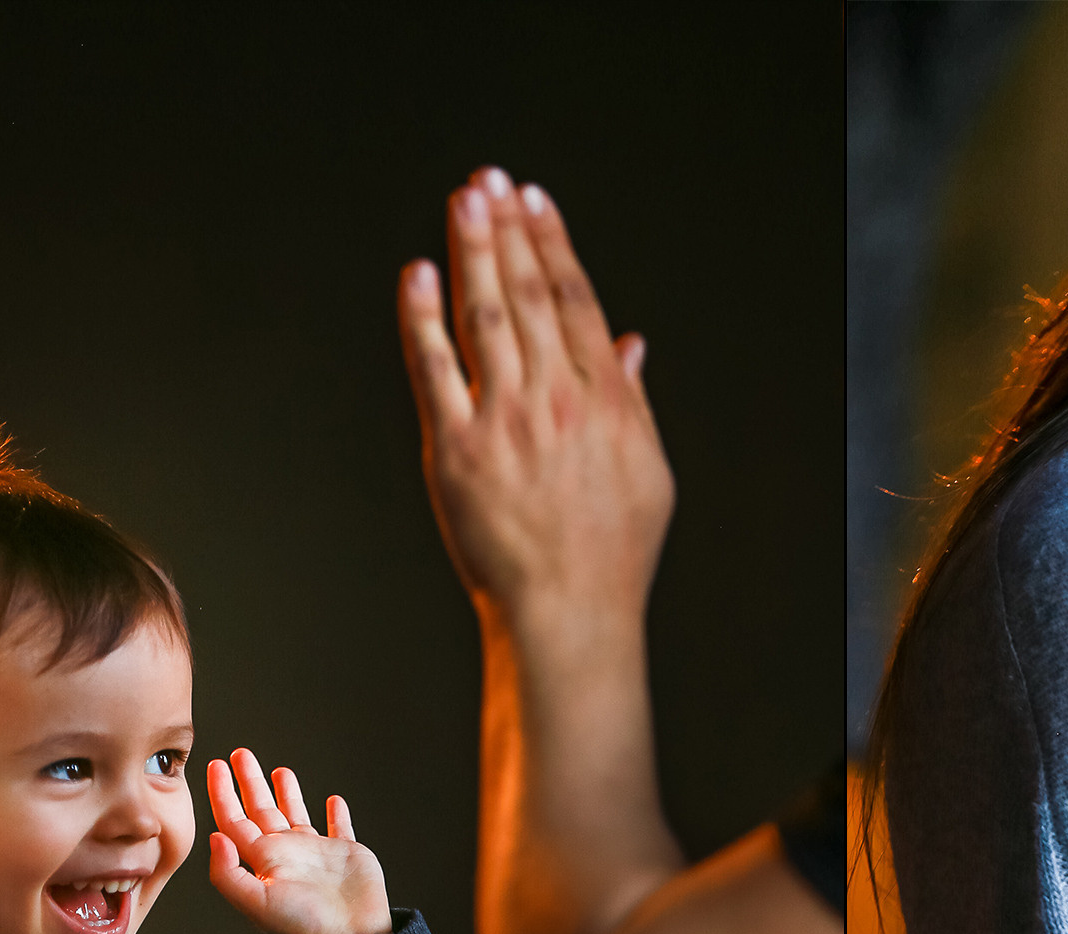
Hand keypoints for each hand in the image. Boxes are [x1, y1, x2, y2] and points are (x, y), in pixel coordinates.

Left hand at [205, 750, 390, 933]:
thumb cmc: (304, 925)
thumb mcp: (256, 902)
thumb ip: (228, 872)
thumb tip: (215, 837)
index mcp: (262, 861)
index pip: (234, 820)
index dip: (223, 793)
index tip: (216, 766)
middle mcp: (286, 853)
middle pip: (261, 810)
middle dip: (249, 782)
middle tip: (240, 755)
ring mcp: (316, 853)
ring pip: (296, 814)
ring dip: (287, 792)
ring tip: (280, 770)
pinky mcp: (346, 853)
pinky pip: (340, 828)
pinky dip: (337, 814)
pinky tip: (333, 801)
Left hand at [399, 168, 673, 645]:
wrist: (569, 615)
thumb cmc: (611, 555)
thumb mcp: (648, 473)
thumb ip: (634, 401)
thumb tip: (629, 344)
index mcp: (606, 402)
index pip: (576, 301)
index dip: (552, 243)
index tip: (534, 201)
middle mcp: (557, 402)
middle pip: (529, 294)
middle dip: (507, 231)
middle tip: (489, 182)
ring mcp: (504, 423)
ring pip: (486, 316)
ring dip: (471, 251)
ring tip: (463, 203)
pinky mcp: (458, 451)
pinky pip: (436, 369)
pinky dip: (425, 318)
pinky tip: (419, 275)